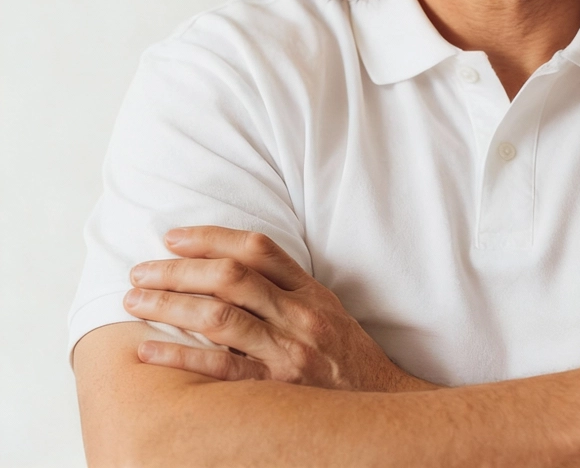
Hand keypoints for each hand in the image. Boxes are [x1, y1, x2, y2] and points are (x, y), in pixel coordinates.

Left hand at [123, 226, 435, 391]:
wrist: (381, 405)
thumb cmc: (349, 359)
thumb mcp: (329, 312)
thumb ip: (290, 288)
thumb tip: (235, 267)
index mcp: (311, 290)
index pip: (258, 248)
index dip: (211, 237)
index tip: (174, 236)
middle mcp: (299, 314)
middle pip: (231, 277)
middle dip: (179, 269)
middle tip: (141, 270)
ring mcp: (288, 351)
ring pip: (219, 316)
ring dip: (170, 304)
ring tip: (135, 300)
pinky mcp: (276, 388)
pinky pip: (219, 369)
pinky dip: (179, 356)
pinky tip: (147, 349)